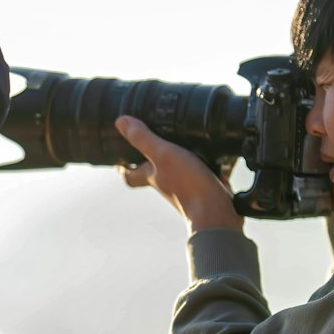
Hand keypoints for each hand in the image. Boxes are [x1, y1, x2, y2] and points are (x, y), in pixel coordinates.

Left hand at [115, 116, 241, 231]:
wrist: (216, 210)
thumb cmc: (187, 185)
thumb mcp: (162, 155)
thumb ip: (143, 139)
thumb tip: (120, 122)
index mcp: (151, 177)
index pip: (129, 175)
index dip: (122, 167)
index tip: (118, 158)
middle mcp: (166, 184)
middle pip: (152, 173)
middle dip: (149, 160)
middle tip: (150, 142)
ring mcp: (185, 187)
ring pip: (176, 171)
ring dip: (177, 158)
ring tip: (181, 139)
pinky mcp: (204, 187)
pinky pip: (200, 172)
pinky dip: (202, 162)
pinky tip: (210, 150)